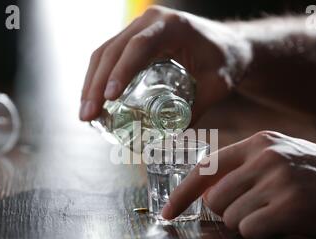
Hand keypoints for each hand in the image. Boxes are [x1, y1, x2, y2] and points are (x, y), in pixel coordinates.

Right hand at [80, 5, 250, 121]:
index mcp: (172, 26)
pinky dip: (98, 77)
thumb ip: (195, 111)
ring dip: (91, 83)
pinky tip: (94, 100)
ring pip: (105, 52)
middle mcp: (151, 21)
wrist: (230, 45)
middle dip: (96, 84)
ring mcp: (140, 27)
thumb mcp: (217, 86)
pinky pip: (110, 55)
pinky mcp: (136, 38)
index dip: (120, 72)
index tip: (109, 98)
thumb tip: (167, 140)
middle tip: (88, 115)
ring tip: (85, 114)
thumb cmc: (226, 62)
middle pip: (113, 50)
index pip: (138, 47)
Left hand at [162, 131, 315, 238]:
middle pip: (214, 199)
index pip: (205, 168)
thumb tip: (207, 193)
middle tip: (257, 212)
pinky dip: (265, 235)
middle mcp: (265, 156)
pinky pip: (251, 231)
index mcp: (259, 142)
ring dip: (250, 225)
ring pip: (231, 218)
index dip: (182, 193)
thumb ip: (244, 169)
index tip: (168, 213)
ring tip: (278, 215)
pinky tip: (287, 225)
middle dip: (229, 213)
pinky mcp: (291, 206)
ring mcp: (278, 179)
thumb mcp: (282, 157)